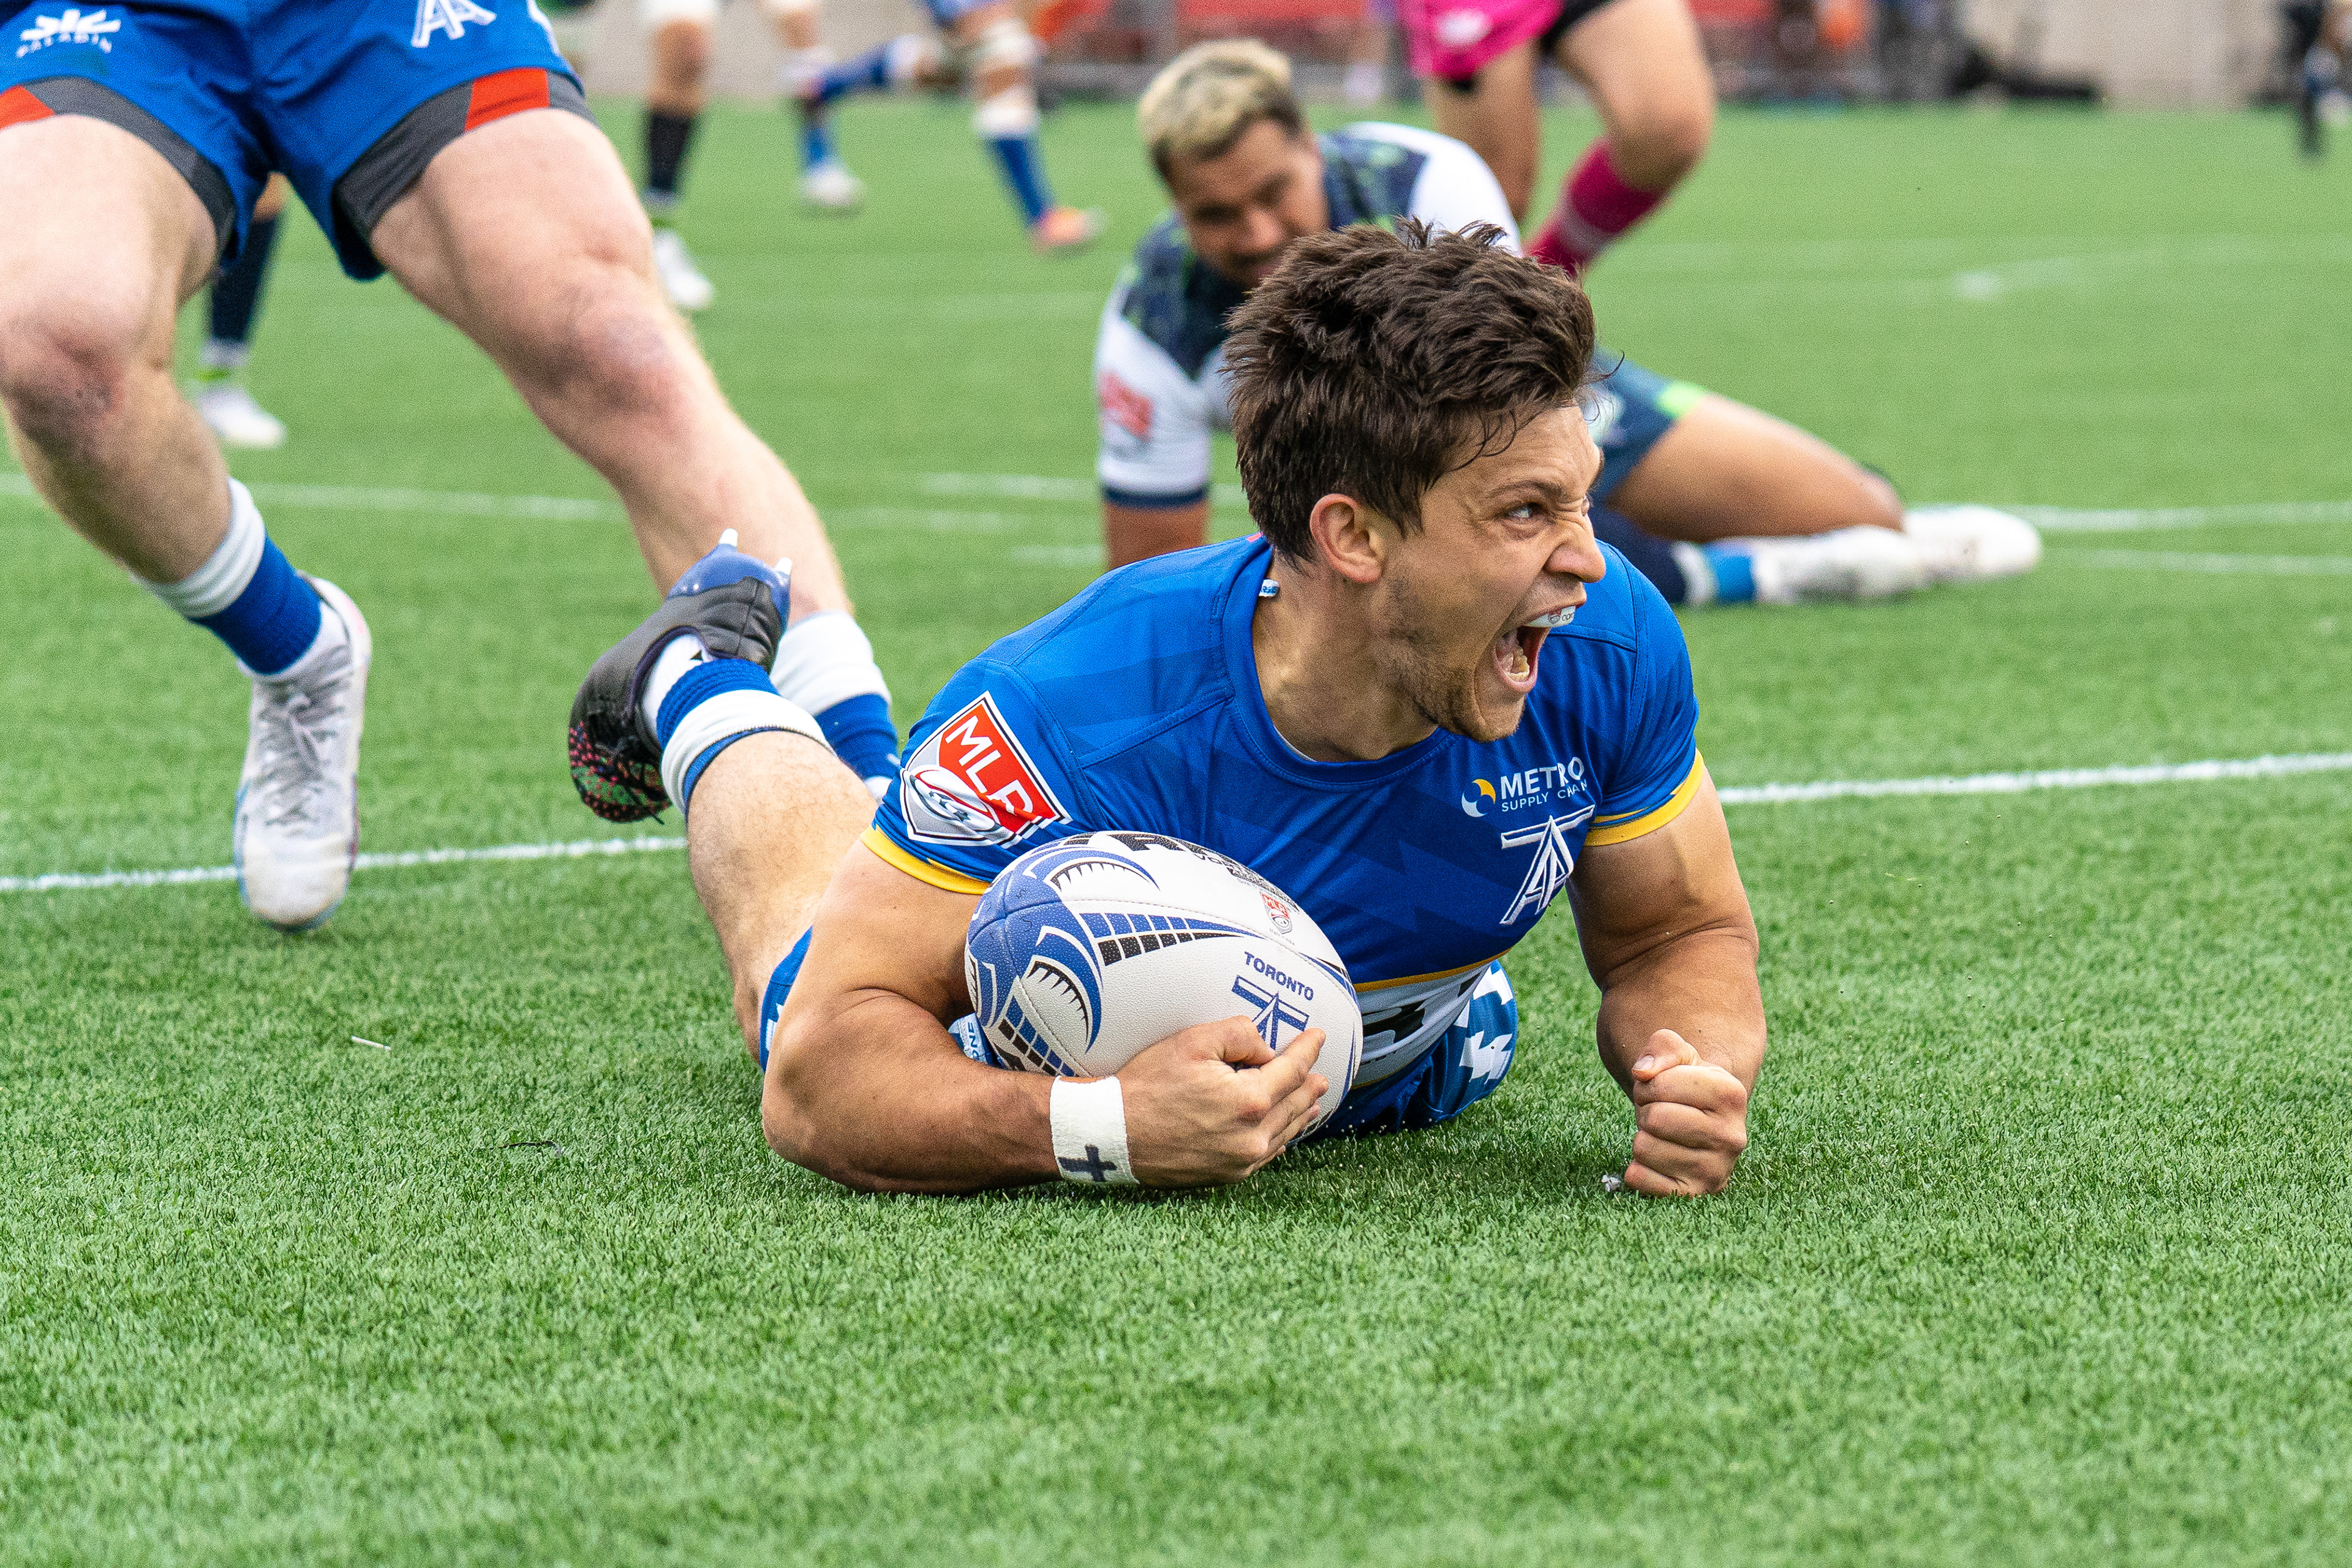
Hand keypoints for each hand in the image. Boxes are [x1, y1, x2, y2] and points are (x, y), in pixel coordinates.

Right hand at [1117, 1017, 1329, 1187]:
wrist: (1113, 1135)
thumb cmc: (1148, 1086)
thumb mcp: (1192, 1042)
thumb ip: (1239, 1035)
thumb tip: (1266, 1050)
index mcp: (1249, 1101)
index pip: (1291, 1071)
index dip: (1307, 1050)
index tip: (1318, 1037)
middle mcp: (1252, 1137)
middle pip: (1293, 1105)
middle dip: (1309, 1085)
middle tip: (1322, 1074)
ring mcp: (1240, 1161)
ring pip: (1283, 1132)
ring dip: (1300, 1113)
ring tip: (1312, 1101)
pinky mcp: (1226, 1175)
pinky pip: (1265, 1155)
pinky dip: (1279, 1139)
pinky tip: (1283, 1134)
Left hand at [1623, 1029, 1748, 1196]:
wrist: (1701, 1124)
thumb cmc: (1686, 1086)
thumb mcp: (1680, 1056)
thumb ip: (1662, 1046)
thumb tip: (1644, 1072)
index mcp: (1731, 1095)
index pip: (1660, 1084)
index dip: (1649, 1083)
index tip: (1662, 1089)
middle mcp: (1732, 1137)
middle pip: (1654, 1118)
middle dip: (1645, 1110)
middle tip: (1660, 1113)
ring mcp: (1716, 1171)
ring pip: (1643, 1148)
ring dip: (1642, 1138)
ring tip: (1663, 1135)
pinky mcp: (1694, 1195)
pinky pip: (1639, 1179)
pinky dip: (1637, 1168)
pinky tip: (1658, 1160)